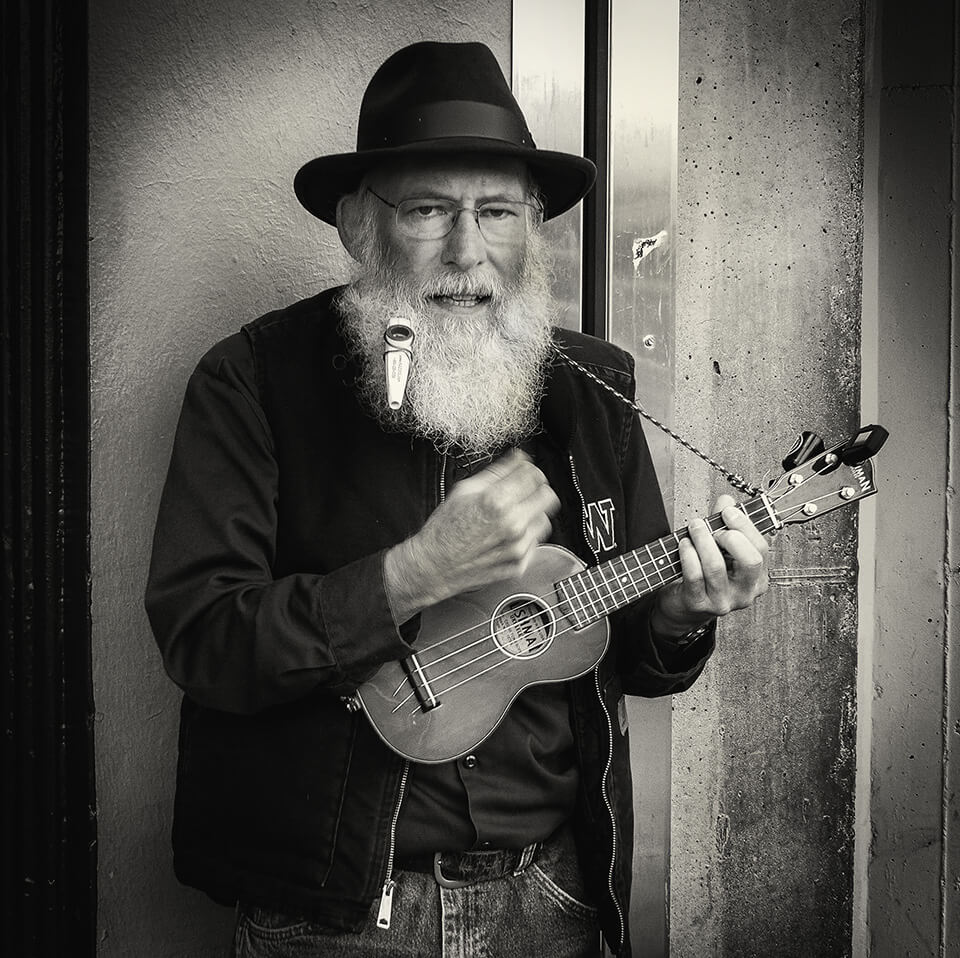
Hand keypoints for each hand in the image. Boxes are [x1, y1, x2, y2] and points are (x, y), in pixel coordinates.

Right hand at [384, 449, 560, 621]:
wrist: (435, 566)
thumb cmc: (445, 529)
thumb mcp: (465, 490)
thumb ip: (498, 471)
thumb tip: (519, 458)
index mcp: (497, 501)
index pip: (534, 475)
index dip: (529, 470)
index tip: (524, 473)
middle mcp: (512, 525)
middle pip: (548, 496)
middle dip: (537, 490)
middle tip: (524, 492)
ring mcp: (518, 547)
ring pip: (545, 520)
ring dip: (533, 515)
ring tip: (512, 516)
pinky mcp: (519, 564)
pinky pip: (536, 542)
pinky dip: (526, 536)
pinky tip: (506, 535)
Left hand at [651, 494, 769, 636]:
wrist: (682, 606)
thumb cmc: (704, 575)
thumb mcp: (719, 548)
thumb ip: (723, 524)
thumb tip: (727, 500)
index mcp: (757, 578)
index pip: (762, 549)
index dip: (745, 526)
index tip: (728, 511)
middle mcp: (745, 593)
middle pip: (750, 561)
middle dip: (730, 536)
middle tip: (713, 526)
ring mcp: (723, 601)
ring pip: (716, 566)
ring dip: (703, 540)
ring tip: (693, 527)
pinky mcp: (699, 604)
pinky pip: (694, 575)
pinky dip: (688, 554)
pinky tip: (683, 544)